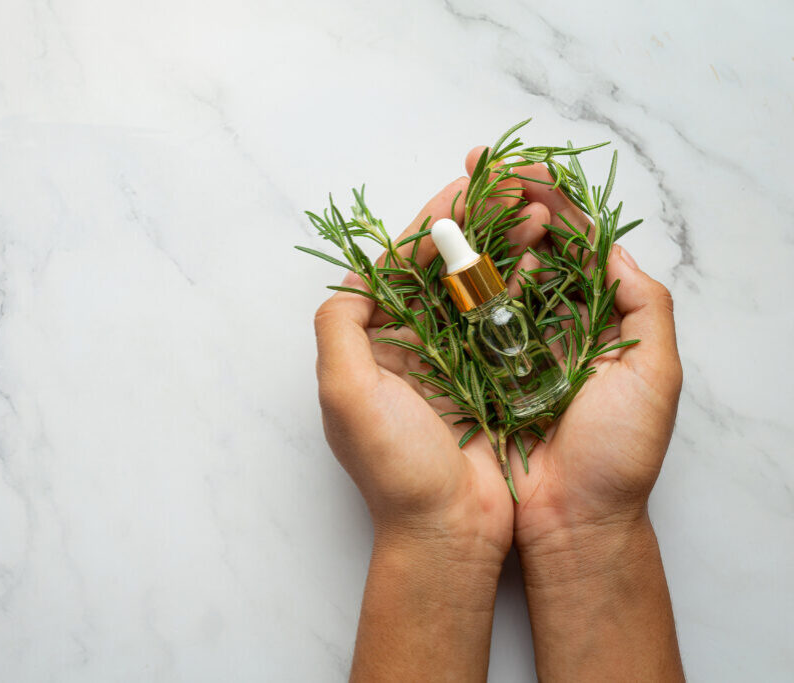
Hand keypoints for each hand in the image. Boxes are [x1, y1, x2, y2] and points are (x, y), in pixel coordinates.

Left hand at [314, 176, 548, 680]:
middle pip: (442, 267)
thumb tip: (356, 277)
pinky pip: (507, 319)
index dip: (429, 226)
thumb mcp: (346, 392)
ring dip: (506, 246)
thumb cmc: (396, 468)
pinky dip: (526, 285)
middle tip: (512, 187)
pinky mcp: (492, 377)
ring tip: (538, 213)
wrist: (449, 530)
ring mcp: (454, 359)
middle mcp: (411, 345)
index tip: (463, 193)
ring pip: (479, 286)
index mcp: (373, 342)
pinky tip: (548, 258)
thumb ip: (340, 325)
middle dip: (477, 224)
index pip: (398, 266)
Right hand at [461, 148, 684, 680]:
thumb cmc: (618, 454)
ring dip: (475, 235)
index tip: (527, 171)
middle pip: (521, 250)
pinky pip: (455, 319)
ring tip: (462, 200)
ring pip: (485, 277)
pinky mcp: (469, 372)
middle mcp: (546, 326)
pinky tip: (442, 256)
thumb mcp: (654, 373)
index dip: (551, 203)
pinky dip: (447, 286)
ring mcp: (504, 347)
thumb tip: (610, 246)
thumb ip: (644, 304)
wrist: (571, 520)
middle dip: (500, 203)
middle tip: (477, 166)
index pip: (572, 246)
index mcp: (596, 320)